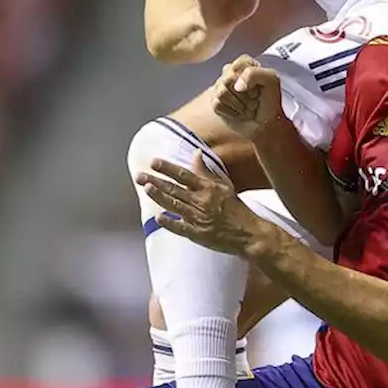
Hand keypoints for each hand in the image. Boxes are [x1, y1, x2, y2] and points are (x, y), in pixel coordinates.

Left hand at [137, 154, 267, 255]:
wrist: (248, 233)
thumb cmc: (236, 209)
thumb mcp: (223, 185)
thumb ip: (206, 171)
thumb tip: (196, 153)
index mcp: (208, 188)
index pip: (184, 175)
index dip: (167, 168)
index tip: (154, 162)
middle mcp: (201, 201)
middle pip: (174, 189)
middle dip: (155, 181)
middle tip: (139, 175)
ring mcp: (199, 218)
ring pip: (174, 205)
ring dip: (159, 196)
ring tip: (146, 188)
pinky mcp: (198, 234)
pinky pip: (181, 227)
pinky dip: (169, 222)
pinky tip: (158, 217)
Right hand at [213, 55, 282, 139]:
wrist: (264, 124)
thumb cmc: (269, 102)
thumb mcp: (271, 80)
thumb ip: (255, 73)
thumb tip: (237, 85)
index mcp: (246, 64)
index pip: (241, 62)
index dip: (250, 77)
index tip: (258, 87)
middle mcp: (231, 73)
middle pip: (229, 79)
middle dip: (246, 94)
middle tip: (255, 99)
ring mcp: (221, 87)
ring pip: (221, 92)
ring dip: (240, 105)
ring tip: (248, 107)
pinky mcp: (215, 102)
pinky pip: (217, 105)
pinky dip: (232, 113)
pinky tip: (239, 113)